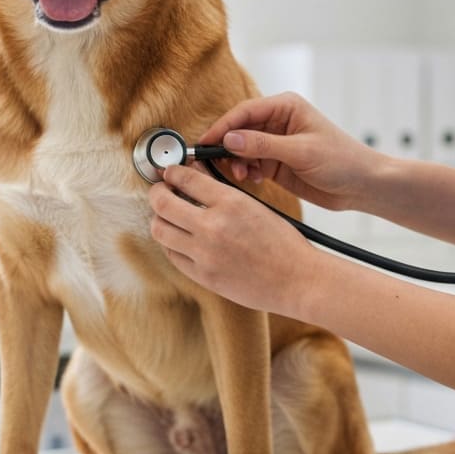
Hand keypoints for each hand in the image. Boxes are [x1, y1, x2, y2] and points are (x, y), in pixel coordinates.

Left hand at [148, 163, 312, 314]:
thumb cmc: (284, 243)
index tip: (169, 173)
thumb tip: (196, 174)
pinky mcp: (203, 276)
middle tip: (160, 191)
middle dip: (157, 193)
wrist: (298, 280)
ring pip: (160, 230)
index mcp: (230, 203)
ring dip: (160, 219)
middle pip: (162, 203)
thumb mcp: (255, 206)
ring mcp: (205, 254)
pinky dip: (171, 243)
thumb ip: (222, 190)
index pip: (185, 178)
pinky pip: (172, 255)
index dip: (171, 172)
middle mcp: (213, 227)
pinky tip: (179, 238)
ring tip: (168, 216)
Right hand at [199, 92, 383, 211]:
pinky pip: (250, 164)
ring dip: (236, 162)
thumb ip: (263, 145)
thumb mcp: (301, 151)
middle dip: (226, 146)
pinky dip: (246, 172)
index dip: (222, 126)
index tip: (205, 142)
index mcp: (286, 107)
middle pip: (239, 129)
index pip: (244, 111)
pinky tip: (252, 180)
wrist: (362, 186)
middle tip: (212, 162)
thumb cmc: (342, 160)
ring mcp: (275, 143)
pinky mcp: (276, 163)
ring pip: (241, 148)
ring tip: (240, 175)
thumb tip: (229, 139)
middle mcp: (278, 121)